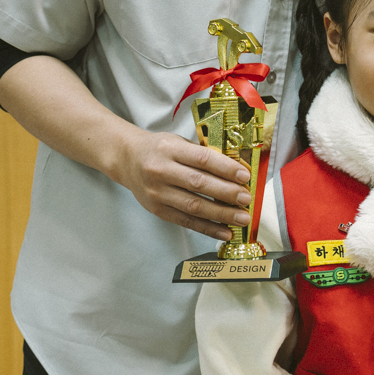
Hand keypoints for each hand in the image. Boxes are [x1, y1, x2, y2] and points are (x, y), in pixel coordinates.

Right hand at [110, 128, 252, 240]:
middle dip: (226, 193)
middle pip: (198, 184)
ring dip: (221, 214)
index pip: (202, 159)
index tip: (244, 176)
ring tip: (242, 218)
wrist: (126, 160)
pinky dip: (208, 228)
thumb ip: (202, 155)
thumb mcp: (178, 142)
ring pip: (193, 206)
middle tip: (246, 199)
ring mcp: (158, 193)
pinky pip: (186, 221)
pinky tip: (225, 231)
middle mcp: (161, 171)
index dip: (225, 168)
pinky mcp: (158, 210)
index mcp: (169, 149)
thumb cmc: (159, 149)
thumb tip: (236, 172)